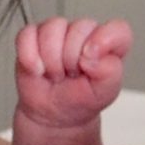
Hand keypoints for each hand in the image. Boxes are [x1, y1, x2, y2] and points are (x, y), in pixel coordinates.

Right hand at [12, 15, 132, 144]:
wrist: (53, 115)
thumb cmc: (81, 100)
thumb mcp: (105, 92)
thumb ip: (110, 71)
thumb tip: (93, 53)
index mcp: (108, 43)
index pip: (118, 29)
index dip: (104, 41)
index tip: (90, 62)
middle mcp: (84, 33)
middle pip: (79, 28)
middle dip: (71, 60)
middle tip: (71, 76)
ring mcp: (57, 32)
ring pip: (52, 29)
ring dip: (51, 60)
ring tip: (56, 74)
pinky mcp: (32, 37)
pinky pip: (27, 35)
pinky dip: (29, 56)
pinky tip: (37, 70)